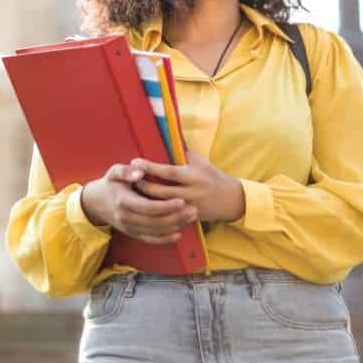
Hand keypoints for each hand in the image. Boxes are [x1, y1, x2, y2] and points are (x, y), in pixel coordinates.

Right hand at [80, 163, 197, 244]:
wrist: (96, 202)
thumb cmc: (110, 183)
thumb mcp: (114, 172)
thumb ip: (126, 171)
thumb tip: (139, 172)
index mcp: (123, 201)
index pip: (148, 207)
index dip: (166, 206)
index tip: (181, 200)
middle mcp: (126, 217)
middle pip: (155, 222)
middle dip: (176, 217)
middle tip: (193, 210)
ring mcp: (129, 228)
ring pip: (155, 232)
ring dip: (175, 226)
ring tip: (191, 218)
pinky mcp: (132, 234)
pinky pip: (150, 240)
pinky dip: (165, 239)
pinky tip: (179, 234)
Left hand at [131, 152, 245, 223]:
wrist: (234, 200)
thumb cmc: (216, 178)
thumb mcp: (204, 163)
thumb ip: (187, 155)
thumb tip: (170, 143)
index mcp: (194, 175)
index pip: (168, 172)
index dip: (151, 167)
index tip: (135, 161)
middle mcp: (191, 192)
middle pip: (162, 191)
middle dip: (144, 185)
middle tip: (129, 180)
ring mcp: (190, 207)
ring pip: (163, 206)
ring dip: (147, 200)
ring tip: (133, 194)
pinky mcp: (191, 218)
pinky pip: (171, 217)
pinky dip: (157, 213)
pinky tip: (146, 209)